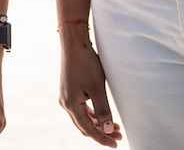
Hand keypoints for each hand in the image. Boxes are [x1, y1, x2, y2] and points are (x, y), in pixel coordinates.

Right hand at [58, 29, 121, 146]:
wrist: (74, 43)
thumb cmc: (86, 63)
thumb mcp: (97, 89)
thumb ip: (103, 110)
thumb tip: (107, 130)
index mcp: (71, 105)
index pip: (88, 129)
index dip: (102, 138)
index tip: (115, 143)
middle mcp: (65, 103)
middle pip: (84, 126)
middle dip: (101, 132)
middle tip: (118, 135)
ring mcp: (66, 97)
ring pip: (82, 118)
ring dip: (97, 124)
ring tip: (113, 126)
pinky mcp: (69, 90)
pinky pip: (80, 109)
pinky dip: (91, 114)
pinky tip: (101, 114)